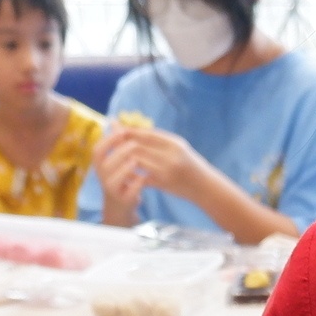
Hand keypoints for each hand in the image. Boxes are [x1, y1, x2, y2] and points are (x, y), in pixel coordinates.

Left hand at [99, 124, 213, 207]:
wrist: (205, 186)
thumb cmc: (191, 164)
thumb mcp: (178, 147)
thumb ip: (159, 140)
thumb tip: (136, 129)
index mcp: (174, 143)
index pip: (147, 134)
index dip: (130, 131)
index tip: (116, 129)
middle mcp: (171, 155)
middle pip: (139, 146)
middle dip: (123, 144)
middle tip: (110, 143)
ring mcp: (167, 170)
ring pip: (138, 160)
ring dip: (125, 158)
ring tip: (115, 157)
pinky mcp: (164, 184)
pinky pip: (142, 176)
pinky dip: (132, 174)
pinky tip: (125, 172)